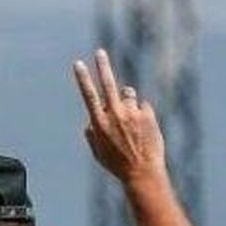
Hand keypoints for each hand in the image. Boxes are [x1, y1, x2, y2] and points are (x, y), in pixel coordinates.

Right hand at [72, 49, 166, 187]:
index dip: (83, 78)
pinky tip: (144, 131)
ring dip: (128, 101)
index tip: (78, 63)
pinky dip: (142, 115)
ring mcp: (131, 113)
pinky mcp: (147, 115)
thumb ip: (91, 135)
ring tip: (131, 122)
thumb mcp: (98, 153)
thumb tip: (89, 122)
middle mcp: (114, 115)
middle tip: (100, 52)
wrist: (142, 173)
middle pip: (108, 83)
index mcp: (99, 123)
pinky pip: (143, 106)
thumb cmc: (118, 165)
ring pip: (128, 94)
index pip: (89, 95)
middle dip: (102, 66)